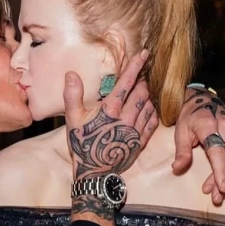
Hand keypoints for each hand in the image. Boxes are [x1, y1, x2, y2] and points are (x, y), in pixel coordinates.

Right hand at [65, 50, 158, 180]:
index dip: (135, 66)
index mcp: (110, 109)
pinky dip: (152, 112)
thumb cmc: (82, 143)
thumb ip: (72, 94)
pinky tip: (149, 108)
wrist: (93, 171)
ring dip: (148, 95)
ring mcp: (135, 130)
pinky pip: (152, 122)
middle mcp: (126, 118)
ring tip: (144, 90)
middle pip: (141, 92)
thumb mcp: (73, 119)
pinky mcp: (140, 141)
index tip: (144, 54)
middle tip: (141, 75)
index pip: (126, 82)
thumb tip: (71, 74)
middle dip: (142, 81)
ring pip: (149, 106)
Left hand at [172, 88, 224, 203]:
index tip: (221, 187)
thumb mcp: (180, 131)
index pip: (218, 151)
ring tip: (219, 192)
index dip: (220, 171)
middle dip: (222, 179)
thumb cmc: (189, 116)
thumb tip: (177, 168)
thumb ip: (182, 151)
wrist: (201, 99)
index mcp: (209, 124)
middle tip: (215, 197)